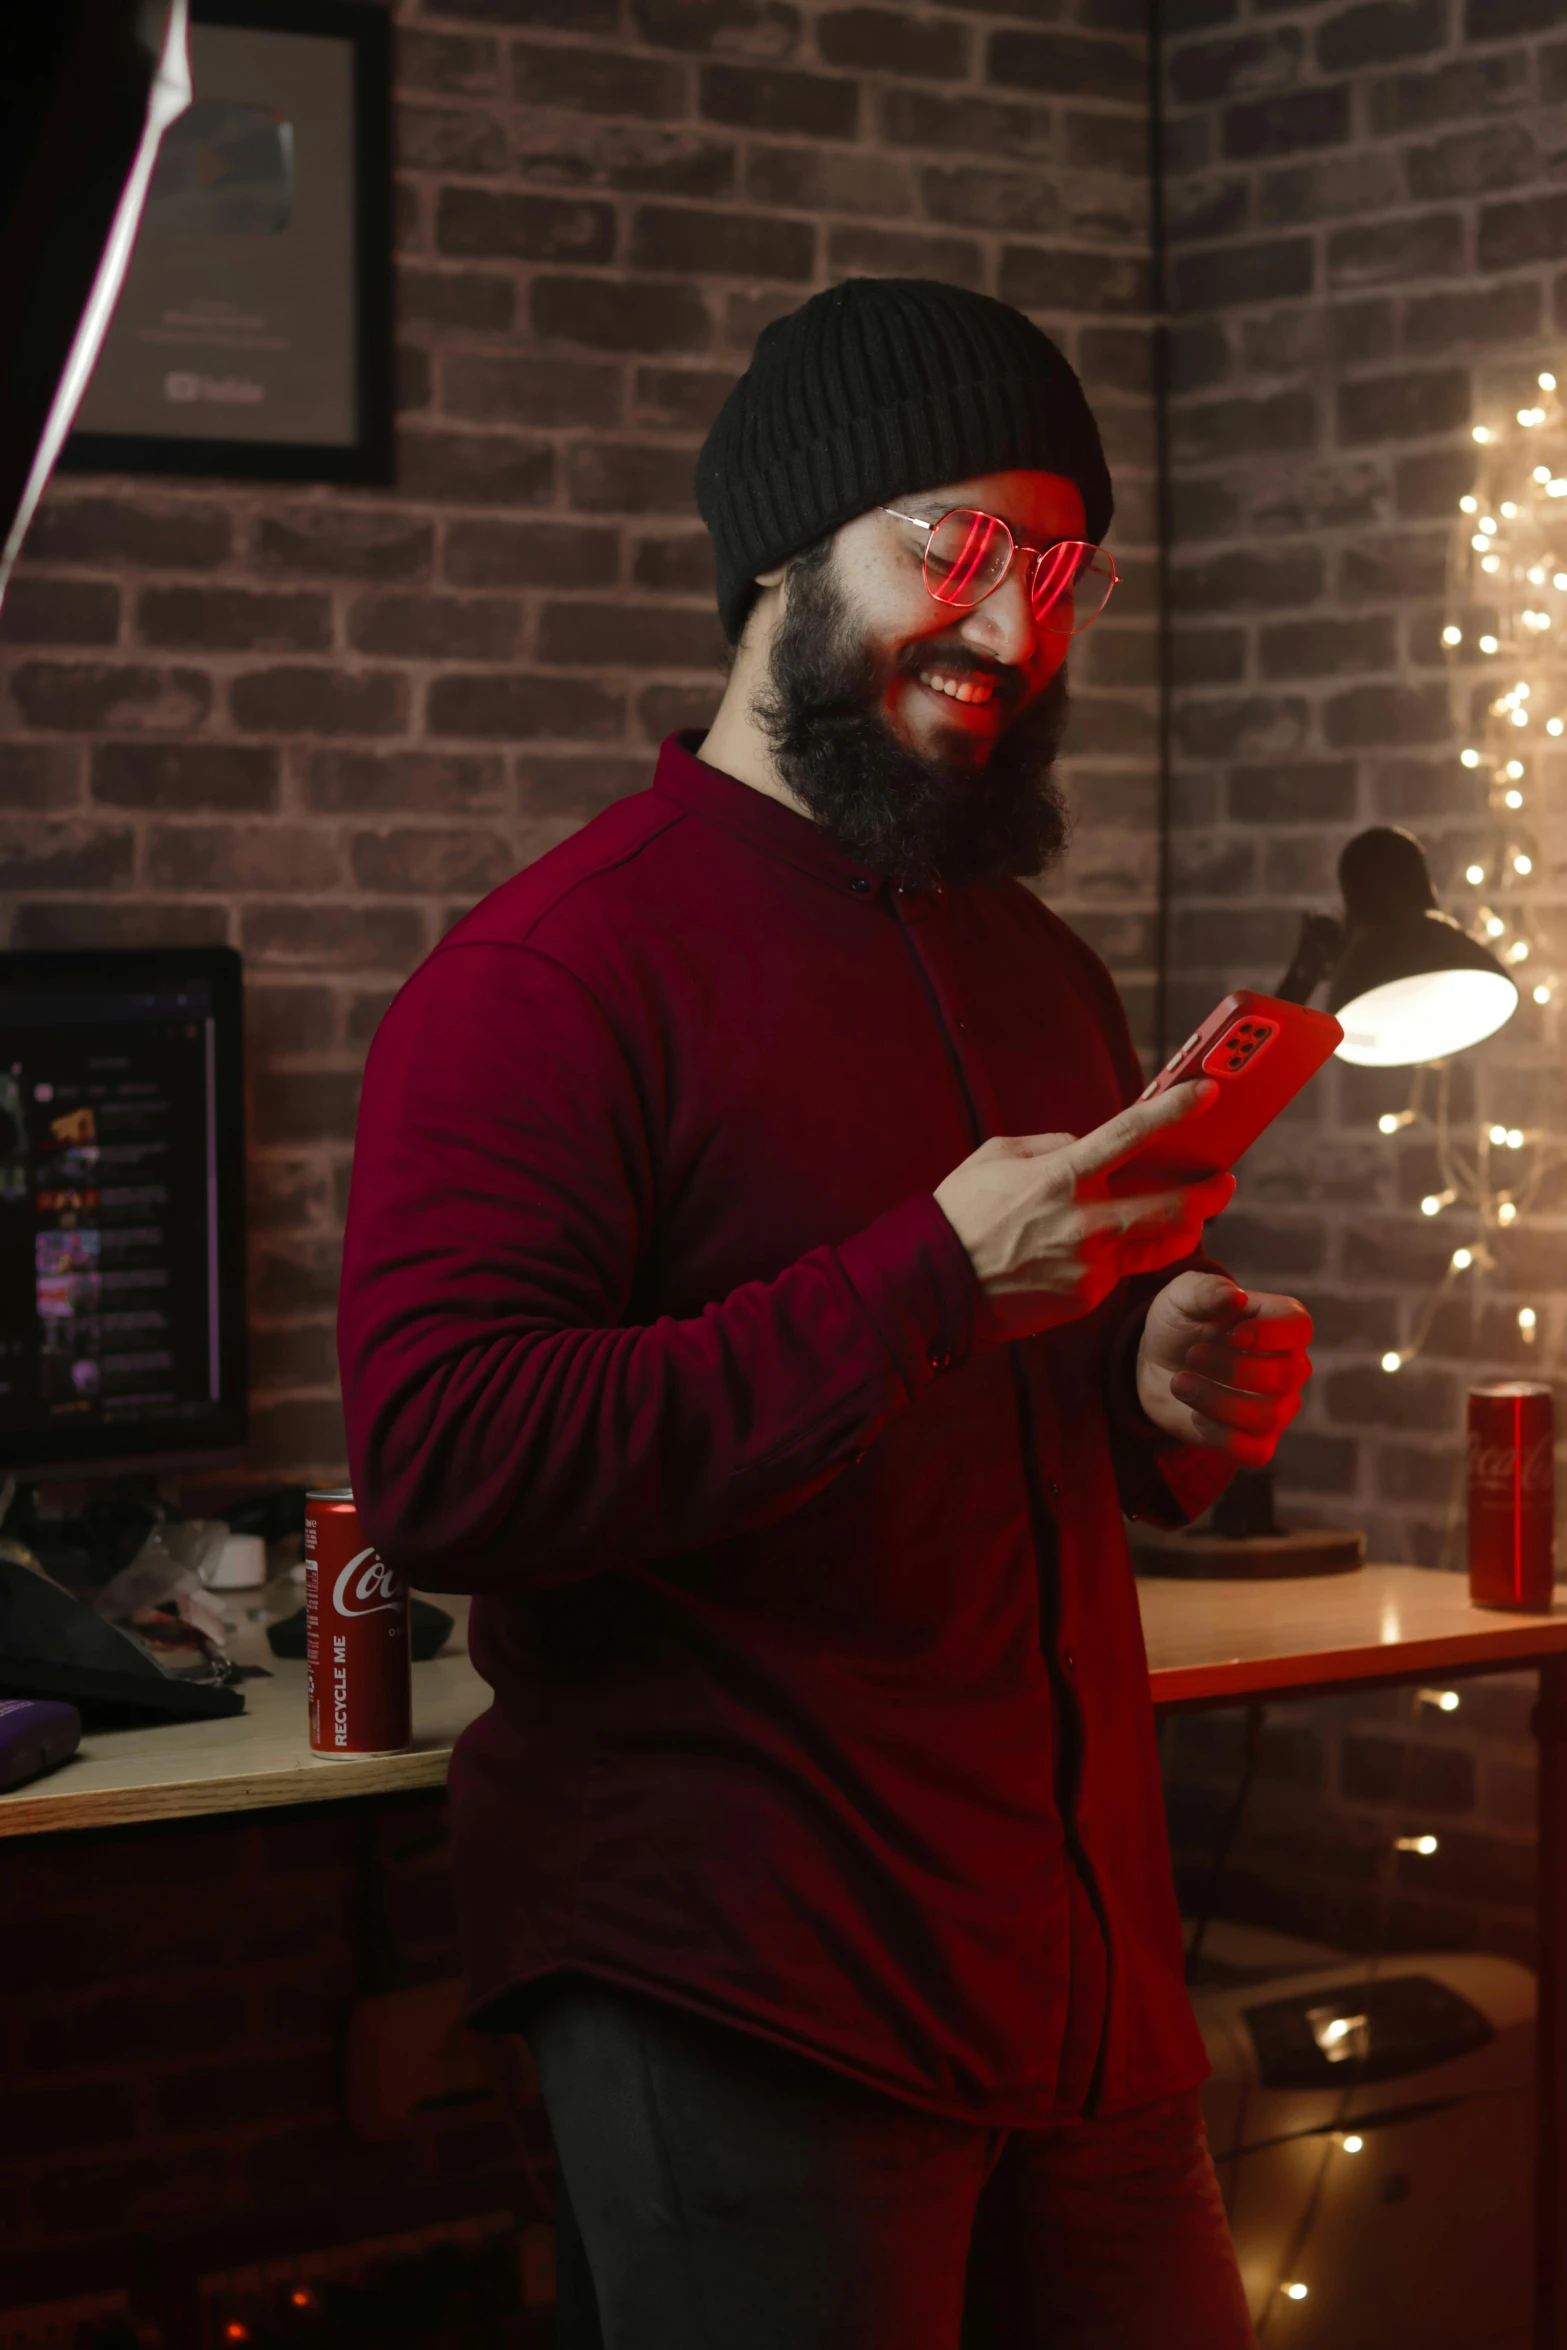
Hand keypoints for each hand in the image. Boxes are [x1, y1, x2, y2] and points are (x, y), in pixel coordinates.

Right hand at [933, 1082, 1235, 1346]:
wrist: (933, 1286)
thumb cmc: (962, 1214)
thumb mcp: (998, 1157)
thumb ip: (1051, 1144)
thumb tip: (1084, 1143)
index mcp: (1062, 1174)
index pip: (1132, 1133)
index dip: (1175, 1109)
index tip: (1209, 1091)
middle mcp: (1086, 1220)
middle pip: (1174, 1205)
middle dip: (1210, 1192)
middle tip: (1225, 1182)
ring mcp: (1091, 1263)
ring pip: (1161, 1245)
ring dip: (1184, 1229)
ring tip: (1190, 1218)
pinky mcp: (1087, 1297)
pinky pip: (1121, 1271)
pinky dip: (1124, 1257)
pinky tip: (1111, 1250)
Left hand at [1135, 1271, 1312, 1462]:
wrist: (1155, 1361)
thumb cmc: (1181, 1321)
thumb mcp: (1183, 1295)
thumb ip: (1207, 1291)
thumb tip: (1236, 1298)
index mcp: (1280, 1323)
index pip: (1299, 1327)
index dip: (1270, 1333)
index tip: (1230, 1335)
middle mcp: (1289, 1366)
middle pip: (1287, 1375)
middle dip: (1233, 1368)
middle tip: (1192, 1355)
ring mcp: (1277, 1406)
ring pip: (1268, 1416)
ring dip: (1218, 1400)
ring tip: (1179, 1382)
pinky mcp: (1256, 1440)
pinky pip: (1256, 1451)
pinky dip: (1221, 1436)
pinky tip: (1194, 1414)